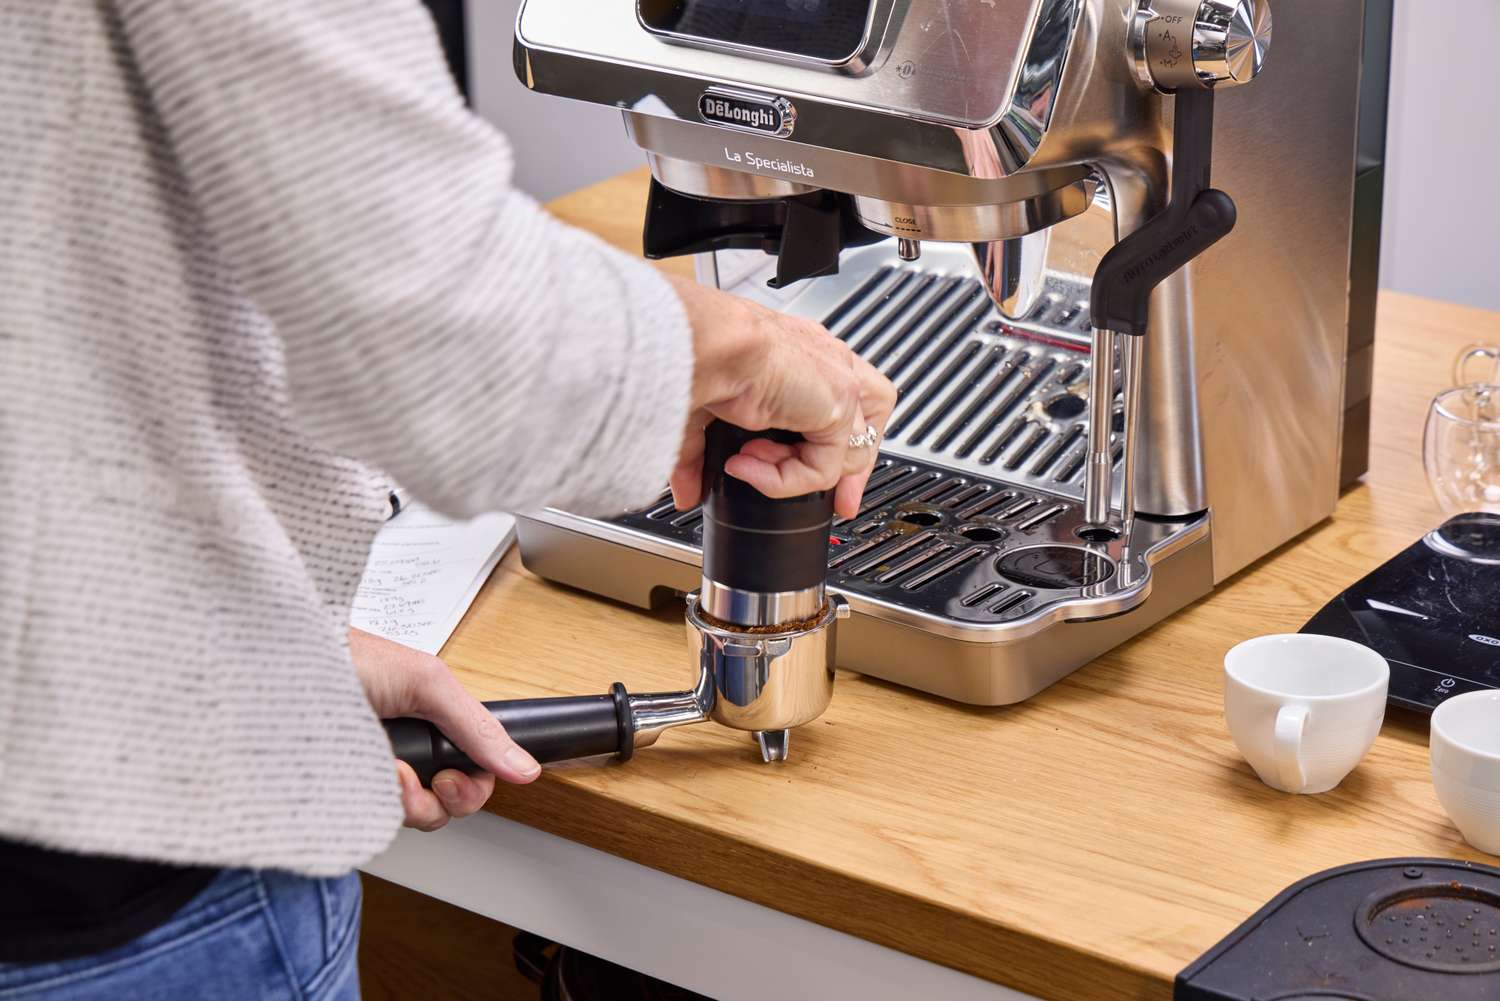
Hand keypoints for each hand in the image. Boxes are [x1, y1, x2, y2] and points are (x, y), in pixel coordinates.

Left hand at [350, 628, 540, 830]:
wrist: (276, 667)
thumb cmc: (347, 656)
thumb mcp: (427, 683)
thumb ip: (478, 727)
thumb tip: (525, 766)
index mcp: (432, 724)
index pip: (472, 775)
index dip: (470, 789)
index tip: (451, 780)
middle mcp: (407, 753)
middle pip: (446, 805)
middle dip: (436, 798)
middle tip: (416, 777)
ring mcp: (373, 774)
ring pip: (410, 819)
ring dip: (400, 799)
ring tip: (380, 769)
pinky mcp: (342, 792)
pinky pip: (369, 821)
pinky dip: (368, 803)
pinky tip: (354, 777)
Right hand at [666, 274, 896, 519]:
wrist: (705, 342)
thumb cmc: (698, 353)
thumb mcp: (700, 412)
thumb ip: (699, 452)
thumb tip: (685, 490)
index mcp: (798, 356)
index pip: (837, 400)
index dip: (830, 443)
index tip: (823, 480)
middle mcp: (824, 365)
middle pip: (869, 420)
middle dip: (856, 469)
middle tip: (839, 501)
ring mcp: (837, 382)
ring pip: (853, 450)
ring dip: (798, 474)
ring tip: (752, 467)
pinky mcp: (838, 405)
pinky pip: (824, 469)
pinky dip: (784, 481)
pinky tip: (748, 466)